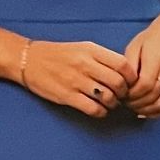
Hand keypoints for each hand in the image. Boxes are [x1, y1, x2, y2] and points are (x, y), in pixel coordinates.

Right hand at [18, 40, 132, 119]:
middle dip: (124, 93)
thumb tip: (128, 73)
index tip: (129, 82)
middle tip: (120, 95)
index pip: (123, 65)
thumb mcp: (83, 48)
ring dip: (113, 104)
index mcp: (91, 50)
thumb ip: (104, 58)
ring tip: (109, 102)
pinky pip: (94, 109)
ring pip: (108, 97)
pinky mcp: (67, 96)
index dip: (131, 77)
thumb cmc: (60, 55)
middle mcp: (84, 64)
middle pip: (119, 83)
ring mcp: (75, 81)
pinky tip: (98, 108)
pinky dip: (101, 112)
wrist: (28, 59)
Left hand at [122, 19, 159, 118]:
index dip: (131, 93)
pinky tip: (145, 110)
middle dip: (136, 103)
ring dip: (145, 109)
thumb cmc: (152, 41)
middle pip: (153, 96)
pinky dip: (156, 112)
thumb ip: (128, 66)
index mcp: (156, 59)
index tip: (122, 93)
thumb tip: (122, 84)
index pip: (145, 84)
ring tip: (133, 106)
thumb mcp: (134, 47)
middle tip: (124, 102)